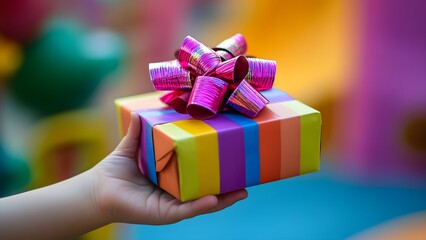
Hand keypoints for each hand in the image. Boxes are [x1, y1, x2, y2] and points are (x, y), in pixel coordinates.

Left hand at [91, 112, 247, 224]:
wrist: (96, 190)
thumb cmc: (114, 172)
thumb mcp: (130, 148)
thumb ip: (137, 133)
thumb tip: (141, 113)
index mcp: (172, 179)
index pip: (198, 176)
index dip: (216, 171)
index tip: (233, 160)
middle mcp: (176, 193)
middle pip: (207, 191)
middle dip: (227, 187)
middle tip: (247, 177)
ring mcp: (172, 205)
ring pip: (203, 203)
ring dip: (223, 199)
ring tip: (242, 191)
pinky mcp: (165, 214)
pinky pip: (187, 210)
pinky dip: (202, 205)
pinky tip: (215, 198)